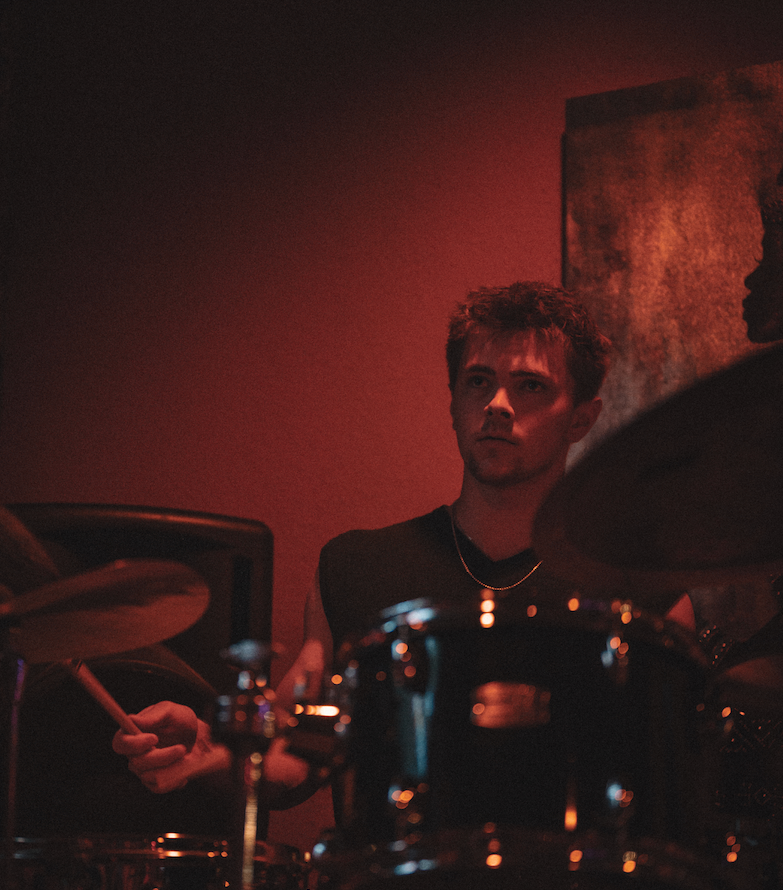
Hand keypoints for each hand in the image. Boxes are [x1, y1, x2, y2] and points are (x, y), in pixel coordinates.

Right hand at [112, 701, 229, 792]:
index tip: (154, 738)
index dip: (133, 744)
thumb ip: (153, 716)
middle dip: (162, 756)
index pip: (120, 743)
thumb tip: (131, 719)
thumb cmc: (180, 721)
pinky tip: (185, 768)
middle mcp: (134, 754)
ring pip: (150, 775)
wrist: (197, 737)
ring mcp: (143, 770)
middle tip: (182, 748)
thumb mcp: (170, 712)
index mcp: (133, 733)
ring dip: (171, 767)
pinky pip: (159, 786)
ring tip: (188, 756)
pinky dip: (174, 779)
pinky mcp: (154, 781)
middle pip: (137, 762)